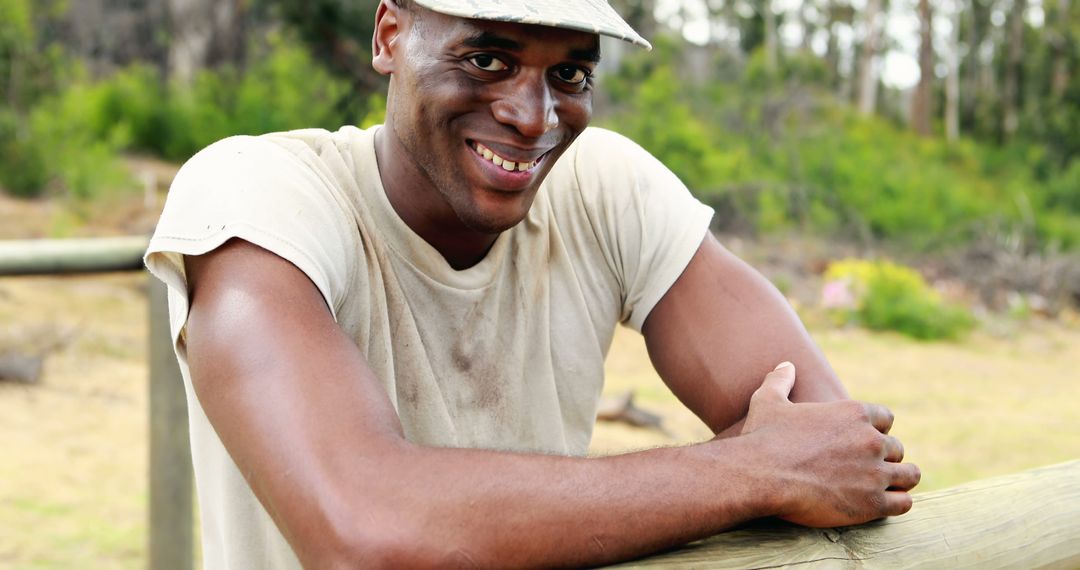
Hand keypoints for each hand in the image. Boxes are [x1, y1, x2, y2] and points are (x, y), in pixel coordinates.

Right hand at [741, 362, 920, 527]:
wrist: (759, 475)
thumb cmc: (763, 438)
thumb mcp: (768, 401)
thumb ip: (781, 381)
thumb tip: (786, 365)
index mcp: (853, 413)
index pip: (885, 418)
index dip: (876, 430)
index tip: (863, 441)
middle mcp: (870, 440)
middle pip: (897, 448)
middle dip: (884, 458)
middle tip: (867, 469)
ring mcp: (875, 473)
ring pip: (909, 475)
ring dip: (899, 480)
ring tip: (885, 487)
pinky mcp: (873, 503)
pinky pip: (904, 503)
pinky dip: (897, 503)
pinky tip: (883, 504)